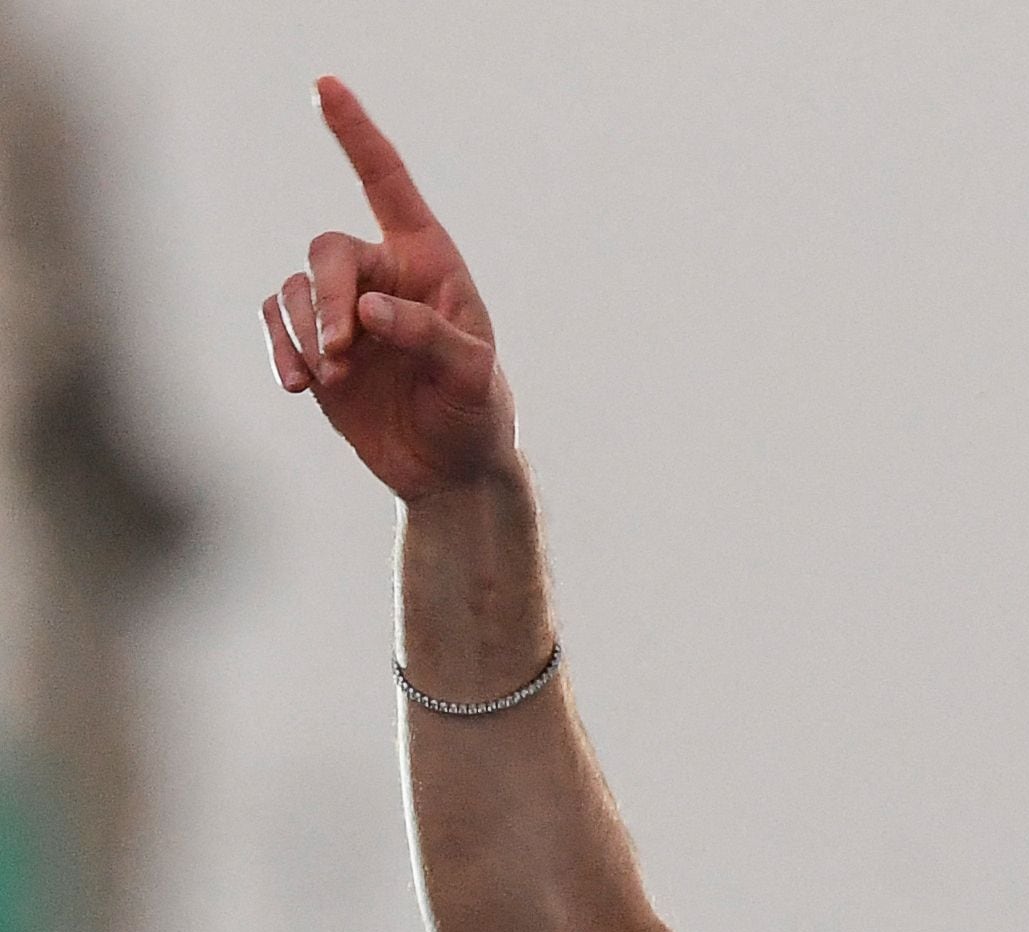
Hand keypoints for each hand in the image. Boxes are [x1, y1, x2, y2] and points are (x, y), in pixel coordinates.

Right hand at [262, 77, 516, 502]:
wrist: (448, 470)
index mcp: (430, 263)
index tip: (325, 86)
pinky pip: (275, 324)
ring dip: (303, 330)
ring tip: (329, 378)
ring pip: (294, 290)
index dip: (356, 135)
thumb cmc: (475, 414)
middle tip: (341, 349)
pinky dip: (279, 348)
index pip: (387, 185)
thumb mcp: (471, 377)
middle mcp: (381, 275)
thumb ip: (430, 337)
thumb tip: (370, 311)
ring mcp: (342, 309)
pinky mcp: (313, 344)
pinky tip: (298, 385)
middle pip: (328, 251)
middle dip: (326, 296)